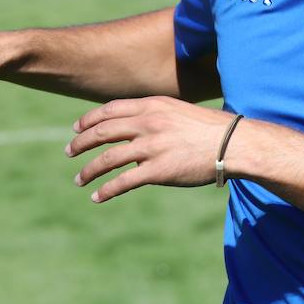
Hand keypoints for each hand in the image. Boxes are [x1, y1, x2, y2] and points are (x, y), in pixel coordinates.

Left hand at [68, 97, 236, 202]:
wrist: (234, 143)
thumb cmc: (211, 129)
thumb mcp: (178, 113)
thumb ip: (155, 119)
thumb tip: (134, 137)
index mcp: (153, 106)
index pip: (110, 110)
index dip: (89, 119)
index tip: (77, 129)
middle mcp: (148, 123)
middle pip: (102, 132)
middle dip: (81, 143)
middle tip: (69, 152)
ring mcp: (152, 147)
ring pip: (107, 158)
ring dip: (88, 170)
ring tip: (79, 179)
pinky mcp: (158, 170)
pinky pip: (123, 182)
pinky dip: (106, 190)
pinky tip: (97, 196)